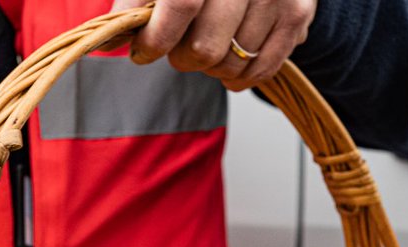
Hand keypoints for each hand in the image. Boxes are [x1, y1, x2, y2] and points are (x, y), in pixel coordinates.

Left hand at [110, 0, 316, 90]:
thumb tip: (111, 35)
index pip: (180, 5)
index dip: (155, 39)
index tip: (142, 52)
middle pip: (205, 47)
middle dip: (183, 59)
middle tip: (179, 49)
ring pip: (231, 63)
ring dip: (211, 68)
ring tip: (207, 47)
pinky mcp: (296, 13)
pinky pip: (261, 70)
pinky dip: (239, 77)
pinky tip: (228, 64)